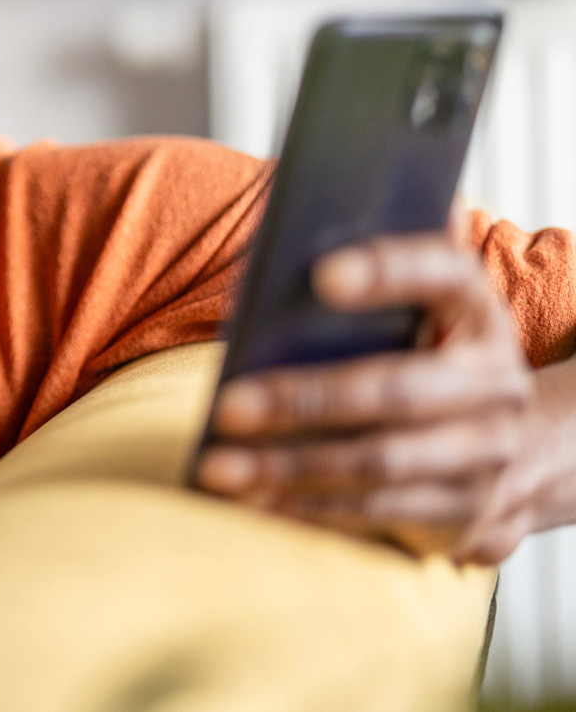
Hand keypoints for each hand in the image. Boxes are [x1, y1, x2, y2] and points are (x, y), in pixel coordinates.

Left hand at [194, 233, 544, 562]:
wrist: (522, 446)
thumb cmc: (430, 351)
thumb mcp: (421, 307)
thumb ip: (372, 270)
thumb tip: (292, 229)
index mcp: (479, 310)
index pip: (445, 273)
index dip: (390, 270)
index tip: (322, 272)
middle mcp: (496, 383)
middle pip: (396, 390)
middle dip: (305, 399)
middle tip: (226, 405)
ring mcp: (487, 454)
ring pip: (379, 462)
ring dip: (290, 465)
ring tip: (218, 466)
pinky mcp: (465, 511)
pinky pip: (376, 510)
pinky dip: (308, 506)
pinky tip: (251, 501)